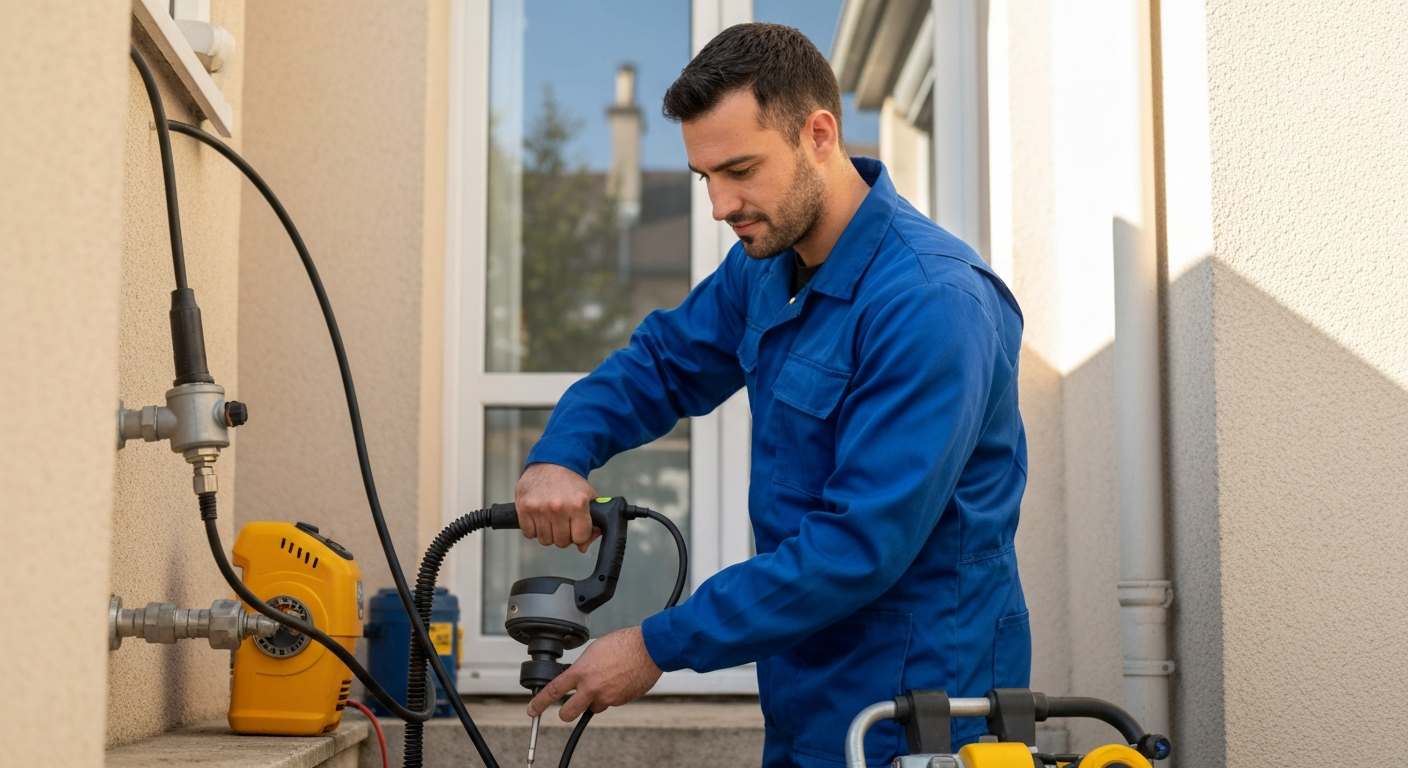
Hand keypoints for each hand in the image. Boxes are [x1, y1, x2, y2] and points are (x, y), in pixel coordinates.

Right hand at [516, 462, 600, 552]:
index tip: (576, 526)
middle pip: (561, 542)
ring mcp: (539, 508)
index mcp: (578, 505)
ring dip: (548, 533)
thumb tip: (582, 548)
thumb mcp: (589, 499)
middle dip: (563, 535)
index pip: (579, 538)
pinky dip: (534, 529)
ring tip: (551, 518)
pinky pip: (529, 534)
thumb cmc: (571, 483)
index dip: (579, 534)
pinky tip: (539, 517)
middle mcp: (558, 507)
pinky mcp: (523, 507)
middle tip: (563, 522)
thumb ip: (591, 525)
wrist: (551, 462)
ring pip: (545, 540)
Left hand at [527, 626, 662, 720]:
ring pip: (593, 707)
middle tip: (566, 708)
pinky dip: (612, 694)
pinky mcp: (621, 701)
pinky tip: (619, 679)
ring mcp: (607, 697)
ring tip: (606, 681)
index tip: (532, 709)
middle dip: (565, 712)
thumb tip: (580, 675)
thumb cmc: (624, 643)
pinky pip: (611, 702)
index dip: (539, 703)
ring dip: (594, 700)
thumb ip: (583, 666)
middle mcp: (592, 688)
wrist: (649, 649)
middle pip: (568, 712)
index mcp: (581, 672)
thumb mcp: (594, 650)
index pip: (553, 691)